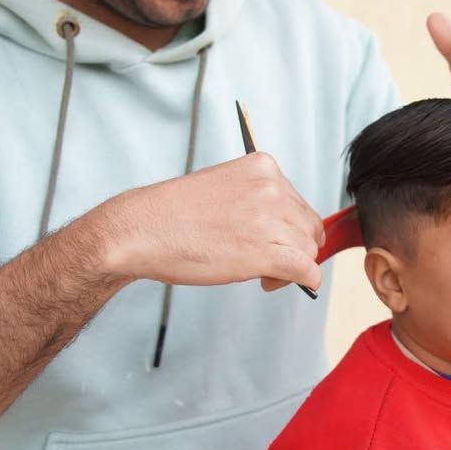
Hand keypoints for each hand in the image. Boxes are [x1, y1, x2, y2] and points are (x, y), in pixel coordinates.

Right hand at [94, 153, 325, 291]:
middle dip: (293, 248)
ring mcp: (269, 219)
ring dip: (291, 267)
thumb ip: (257, 200)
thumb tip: (287, 229)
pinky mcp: (265, 251)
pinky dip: (305, 281)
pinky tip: (277, 283)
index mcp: (263, 166)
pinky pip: (306, 270)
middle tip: (268, 263)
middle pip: (308, 227)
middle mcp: (272, 188)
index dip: (288, 228)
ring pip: (308, 250)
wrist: (142, 230)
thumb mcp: (224, 187)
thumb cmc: (174, 214)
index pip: (298, 202)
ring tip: (261, 274)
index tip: (269, 241)